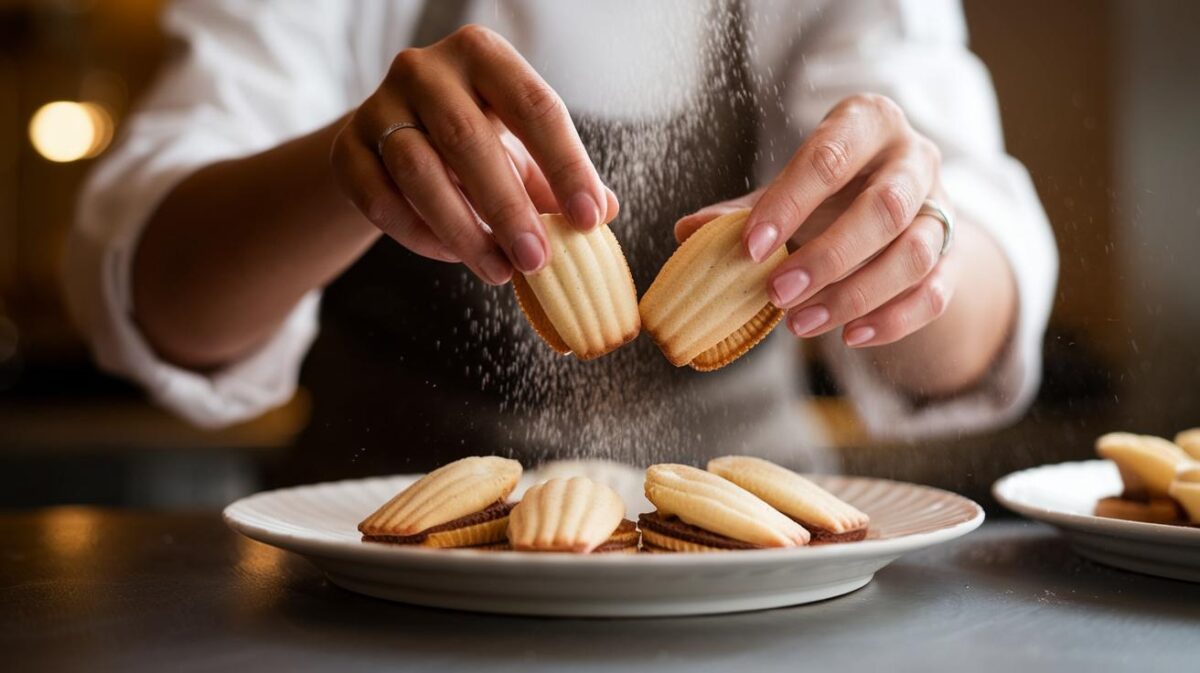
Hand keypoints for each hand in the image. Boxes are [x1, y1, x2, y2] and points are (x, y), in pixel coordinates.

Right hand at [331, 25, 617, 284]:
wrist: (395, 138)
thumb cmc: (478, 140)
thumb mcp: (524, 148)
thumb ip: (560, 177)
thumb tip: (605, 209)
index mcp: (483, 55)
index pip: (534, 106)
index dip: (566, 165)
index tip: (590, 219)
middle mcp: (425, 69)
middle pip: (468, 139)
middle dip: (508, 208)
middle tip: (537, 261)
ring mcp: (378, 106)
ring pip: (418, 173)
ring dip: (464, 231)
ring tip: (500, 271)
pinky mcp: (346, 149)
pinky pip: (381, 200)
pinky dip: (420, 235)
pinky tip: (454, 256)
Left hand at [677, 94, 953, 348]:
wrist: (891, 204)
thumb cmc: (829, 188)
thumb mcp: (787, 188)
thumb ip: (745, 210)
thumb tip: (688, 231)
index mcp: (868, 122)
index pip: (831, 156)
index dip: (790, 203)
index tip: (750, 247)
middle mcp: (914, 158)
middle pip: (886, 208)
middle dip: (828, 257)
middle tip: (777, 293)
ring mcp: (943, 207)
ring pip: (916, 254)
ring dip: (856, 295)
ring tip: (801, 324)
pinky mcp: (955, 255)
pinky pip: (937, 292)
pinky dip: (895, 320)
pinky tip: (851, 336)